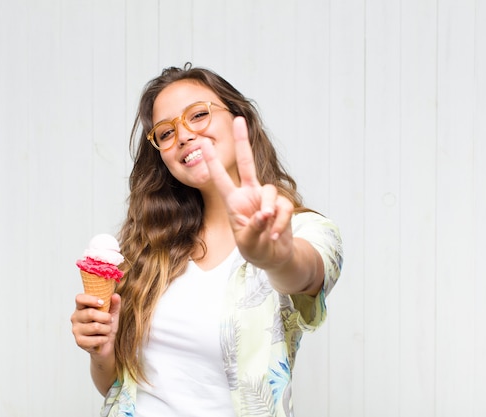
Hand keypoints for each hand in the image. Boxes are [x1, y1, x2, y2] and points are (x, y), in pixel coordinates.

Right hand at [70, 293, 120, 355]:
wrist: (106, 345)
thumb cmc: (106, 326)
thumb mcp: (112, 313)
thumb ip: (114, 304)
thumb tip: (115, 296)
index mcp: (81, 307)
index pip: (80, 299)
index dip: (90, 299)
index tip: (102, 303)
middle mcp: (75, 317)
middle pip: (90, 313)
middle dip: (105, 317)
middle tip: (110, 320)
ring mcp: (76, 330)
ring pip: (95, 327)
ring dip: (106, 329)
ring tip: (107, 330)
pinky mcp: (79, 341)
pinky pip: (96, 339)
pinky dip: (104, 339)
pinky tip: (104, 339)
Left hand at [202, 116, 294, 268]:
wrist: (274, 257)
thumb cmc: (255, 248)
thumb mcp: (247, 242)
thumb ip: (253, 228)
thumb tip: (264, 213)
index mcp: (233, 201)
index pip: (220, 179)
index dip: (212, 162)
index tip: (203, 144)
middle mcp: (249, 194)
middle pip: (246, 163)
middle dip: (242, 142)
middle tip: (239, 120)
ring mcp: (266, 198)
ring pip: (270, 192)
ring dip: (270, 212)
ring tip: (267, 229)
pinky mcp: (282, 205)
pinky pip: (283, 208)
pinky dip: (280, 224)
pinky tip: (274, 236)